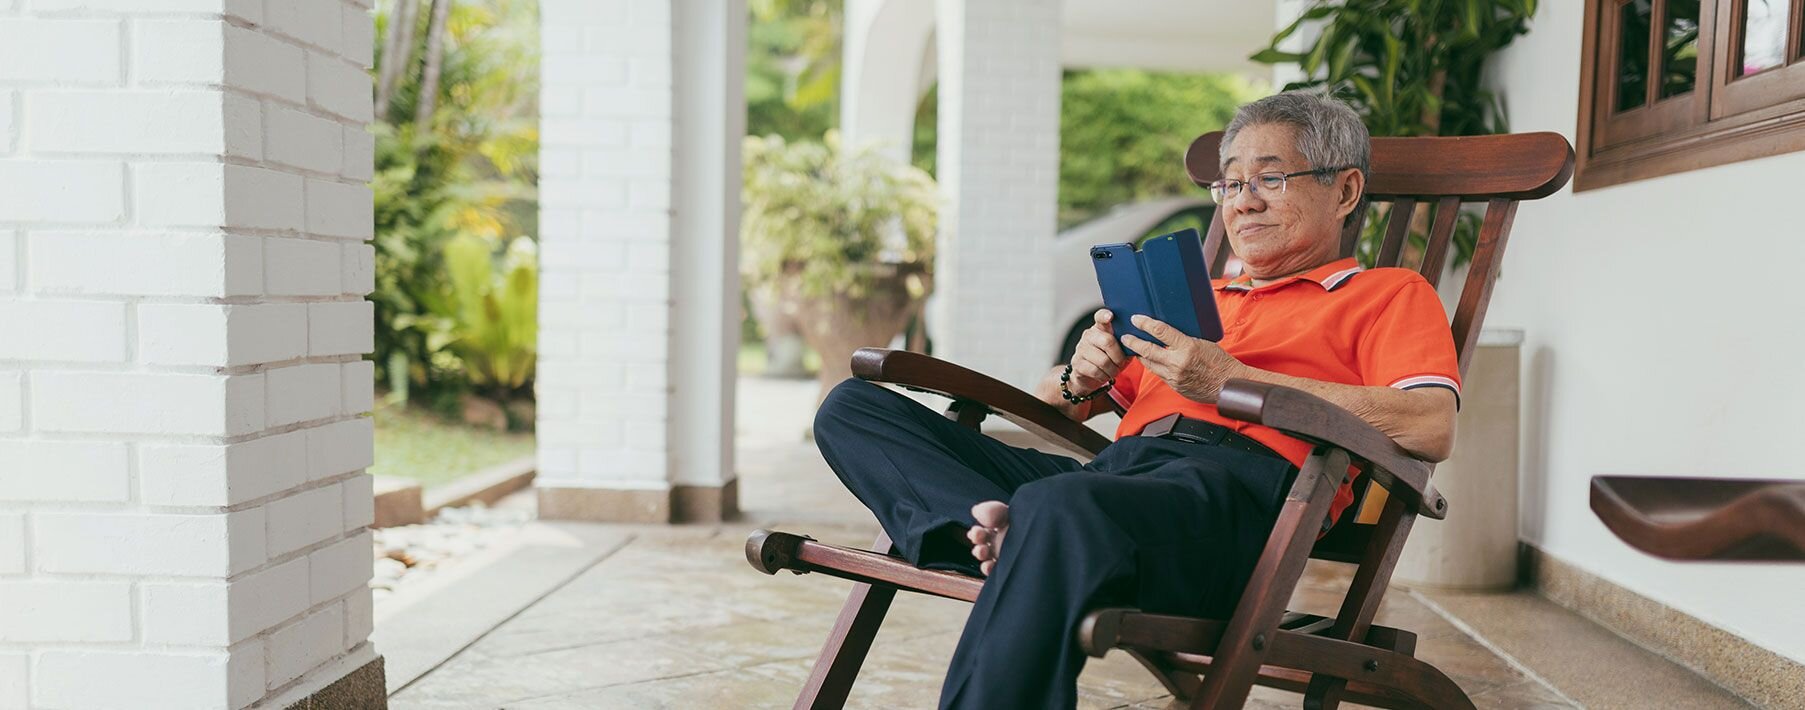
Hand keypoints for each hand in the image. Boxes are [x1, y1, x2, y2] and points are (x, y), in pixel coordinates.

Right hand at [1068, 309, 1129, 394]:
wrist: (1088, 376)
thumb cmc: (1107, 359)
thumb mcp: (1118, 349)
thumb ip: (1126, 342)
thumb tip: (1139, 341)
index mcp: (1100, 328)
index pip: (1100, 317)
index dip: (1105, 315)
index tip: (1110, 316)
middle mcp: (1088, 336)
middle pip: (1108, 342)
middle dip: (1119, 357)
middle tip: (1121, 363)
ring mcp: (1081, 349)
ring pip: (1103, 360)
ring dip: (1112, 369)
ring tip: (1113, 370)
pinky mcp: (1077, 364)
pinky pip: (1095, 371)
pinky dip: (1104, 376)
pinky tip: (1104, 375)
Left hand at [1119, 315, 1247, 402]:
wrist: (1228, 384)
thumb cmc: (1220, 362)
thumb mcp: (1202, 342)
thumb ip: (1183, 339)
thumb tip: (1167, 333)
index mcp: (1187, 347)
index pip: (1160, 331)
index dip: (1145, 324)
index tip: (1136, 319)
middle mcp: (1178, 362)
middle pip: (1147, 350)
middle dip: (1133, 342)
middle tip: (1125, 336)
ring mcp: (1175, 376)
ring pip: (1149, 364)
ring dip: (1140, 355)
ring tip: (1134, 348)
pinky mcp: (1174, 385)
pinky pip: (1158, 374)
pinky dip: (1153, 366)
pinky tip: (1150, 361)